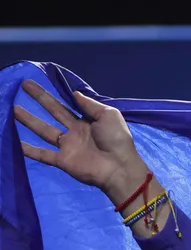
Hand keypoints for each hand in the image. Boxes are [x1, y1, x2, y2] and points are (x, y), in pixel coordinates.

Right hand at [14, 80, 149, 200]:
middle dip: (40, 98)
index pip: (68, 104)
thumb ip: (90, 105)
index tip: (43, 83)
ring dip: (29, 120)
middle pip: (54, 112)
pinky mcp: (63, 161)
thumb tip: (74, 93)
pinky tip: (16, 142)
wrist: (119, 167)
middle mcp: (75, 132)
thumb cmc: (117, 139)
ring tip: (13, 108)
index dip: (57, 94)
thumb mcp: (109, 115)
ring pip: (44, 130)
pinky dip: (30, 150)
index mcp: (87, 121)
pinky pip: (43, 154)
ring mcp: (68, 147)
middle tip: (24, 85)